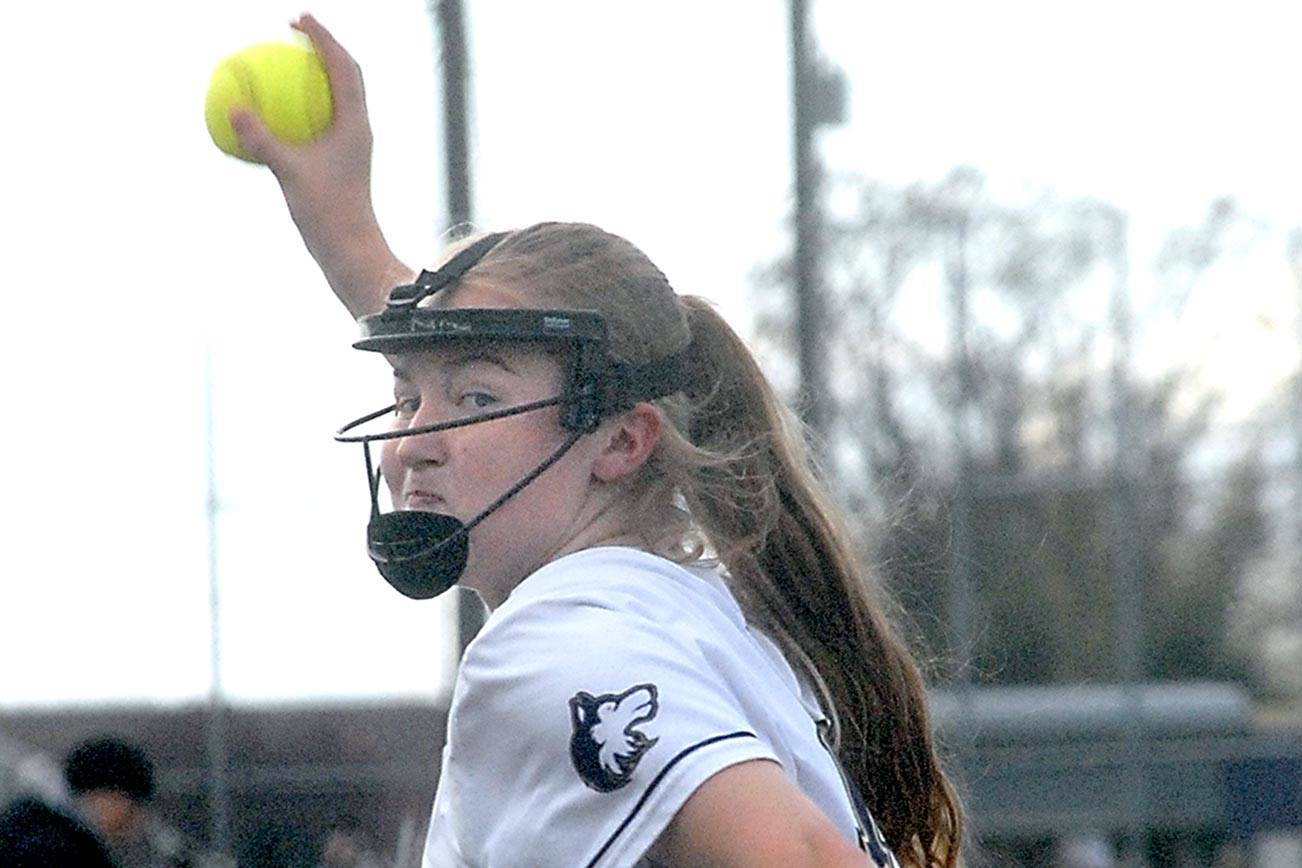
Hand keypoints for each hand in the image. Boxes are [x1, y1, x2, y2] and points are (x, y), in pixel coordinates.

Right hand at [231, 13, 408, 317]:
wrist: (350, 248)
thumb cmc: (326, 214)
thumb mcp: (288, 173)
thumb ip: (261, 140)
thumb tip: (233, 109)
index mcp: (356, 124)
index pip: (344, 67)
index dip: (323, 37)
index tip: (299, 18)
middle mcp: (359, 129)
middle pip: (347, 74)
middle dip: (324, 47)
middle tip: (293, 31)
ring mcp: (353, 145)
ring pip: (338, 98)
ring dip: (317, 75)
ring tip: (286, 63)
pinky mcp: (343, 160)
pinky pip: (321, 122)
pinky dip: (302, 108)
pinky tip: (273, 114)